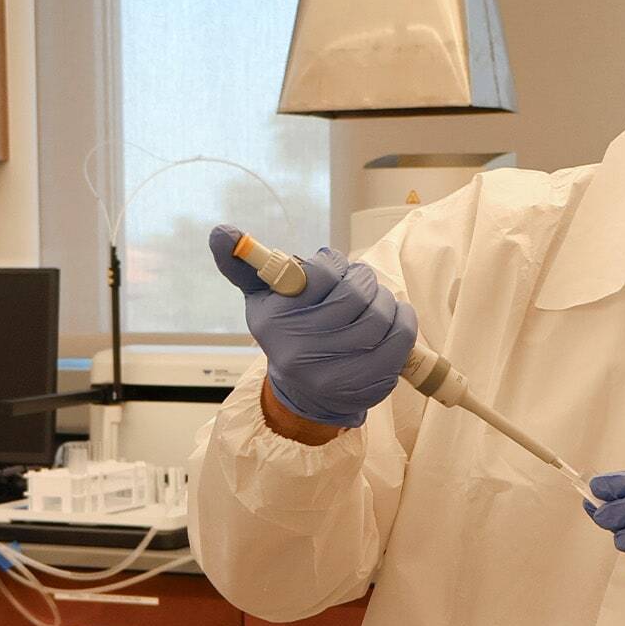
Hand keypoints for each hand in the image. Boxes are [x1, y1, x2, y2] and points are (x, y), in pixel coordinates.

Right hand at [209, 225, 417, 428]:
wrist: (306, 393)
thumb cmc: (288, 333)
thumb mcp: (261, 301)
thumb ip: (243, 265)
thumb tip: (221, 231)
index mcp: (274, 323)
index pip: (319, 274)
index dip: (333, 264)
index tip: (332, 267)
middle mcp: (301, 351)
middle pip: (354, 294)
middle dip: (362, 279)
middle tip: (360, 281)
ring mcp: (336, 373)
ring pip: (380, 314)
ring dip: (383, 298)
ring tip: (374, 300)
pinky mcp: (369, 385)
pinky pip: (400, 338)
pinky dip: (402, 318)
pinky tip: (393, 315)